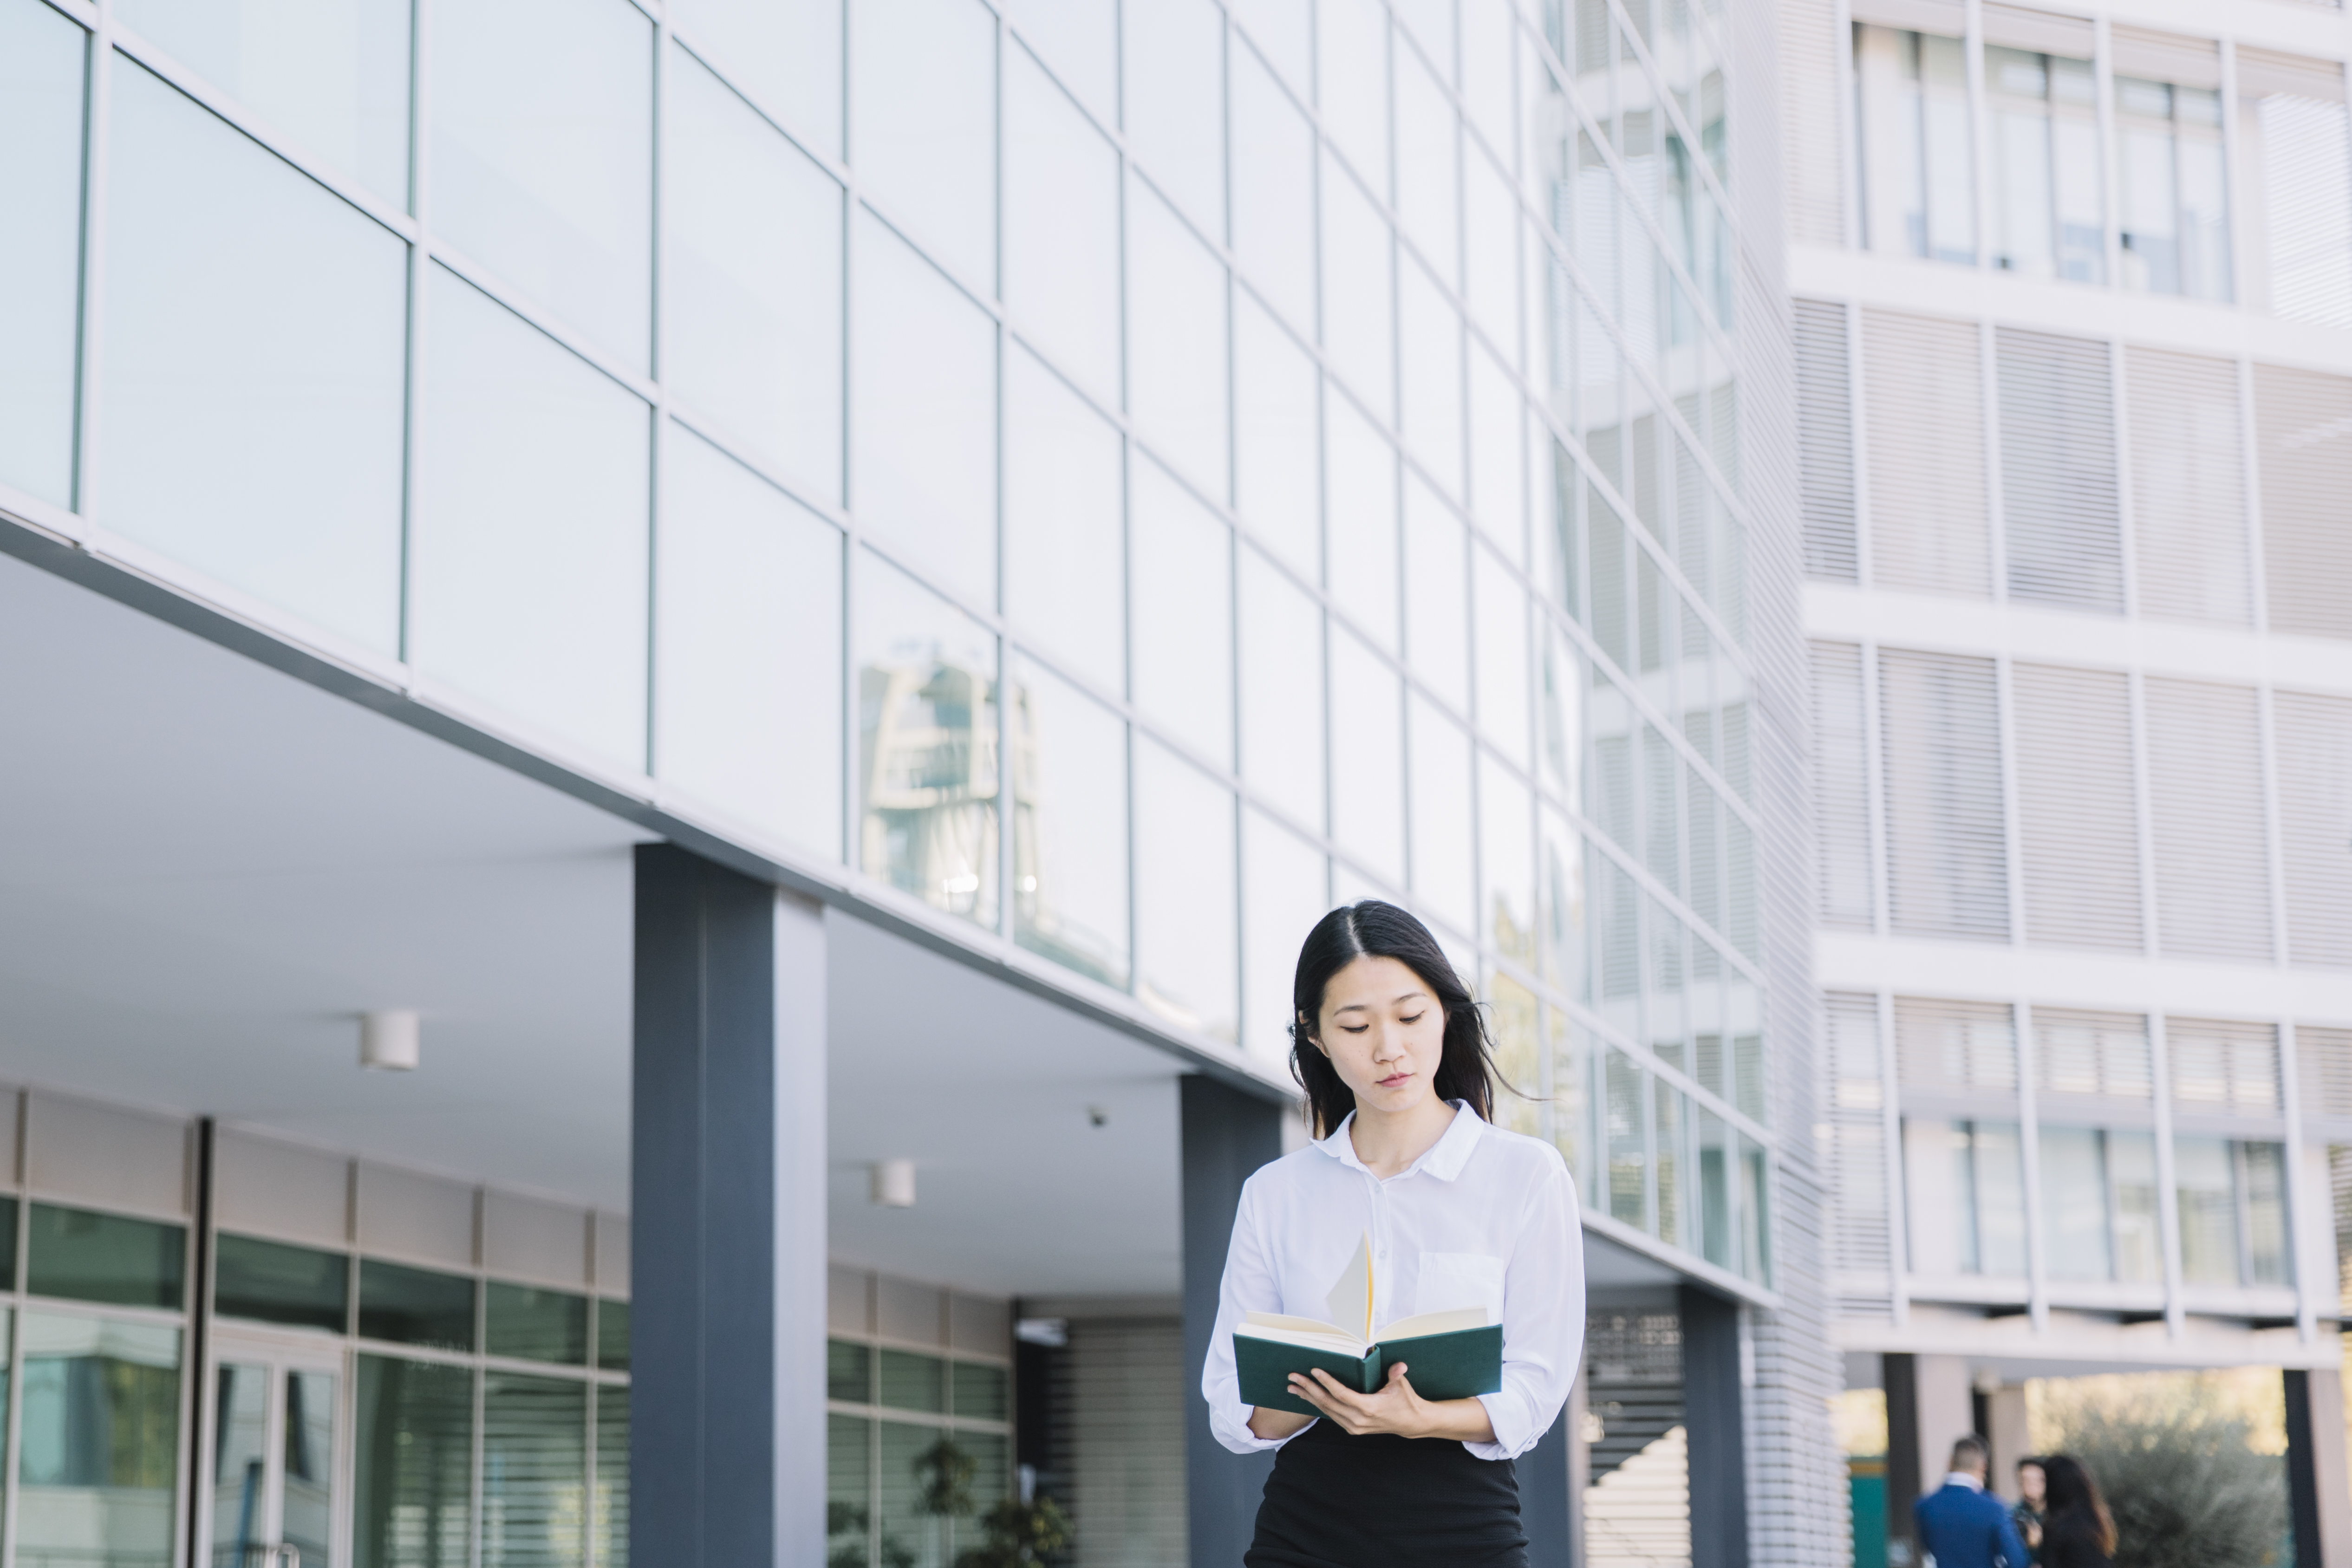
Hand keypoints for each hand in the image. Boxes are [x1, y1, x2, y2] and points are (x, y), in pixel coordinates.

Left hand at [1284, 1363, 1496, 1442]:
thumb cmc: (1405, 1401)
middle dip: (1308, 1389)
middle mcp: (1358, 1420)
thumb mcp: (1401, 1386)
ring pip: (1326, 1410)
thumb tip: (1399, 1365)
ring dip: (1309, 1397)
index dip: (1326, 1382)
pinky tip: (1308, 1396)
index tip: (1314, 1370)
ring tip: (1293, 1387)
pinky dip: (1318, 1404)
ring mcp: (1353, 1426)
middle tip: (1293, 1377)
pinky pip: (1331, 1415)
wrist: (1411, 1423)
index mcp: (1368, 1408)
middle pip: (1327, 1402)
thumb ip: (1396, 1374)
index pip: (1341, 1394)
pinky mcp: (1352, 1428)